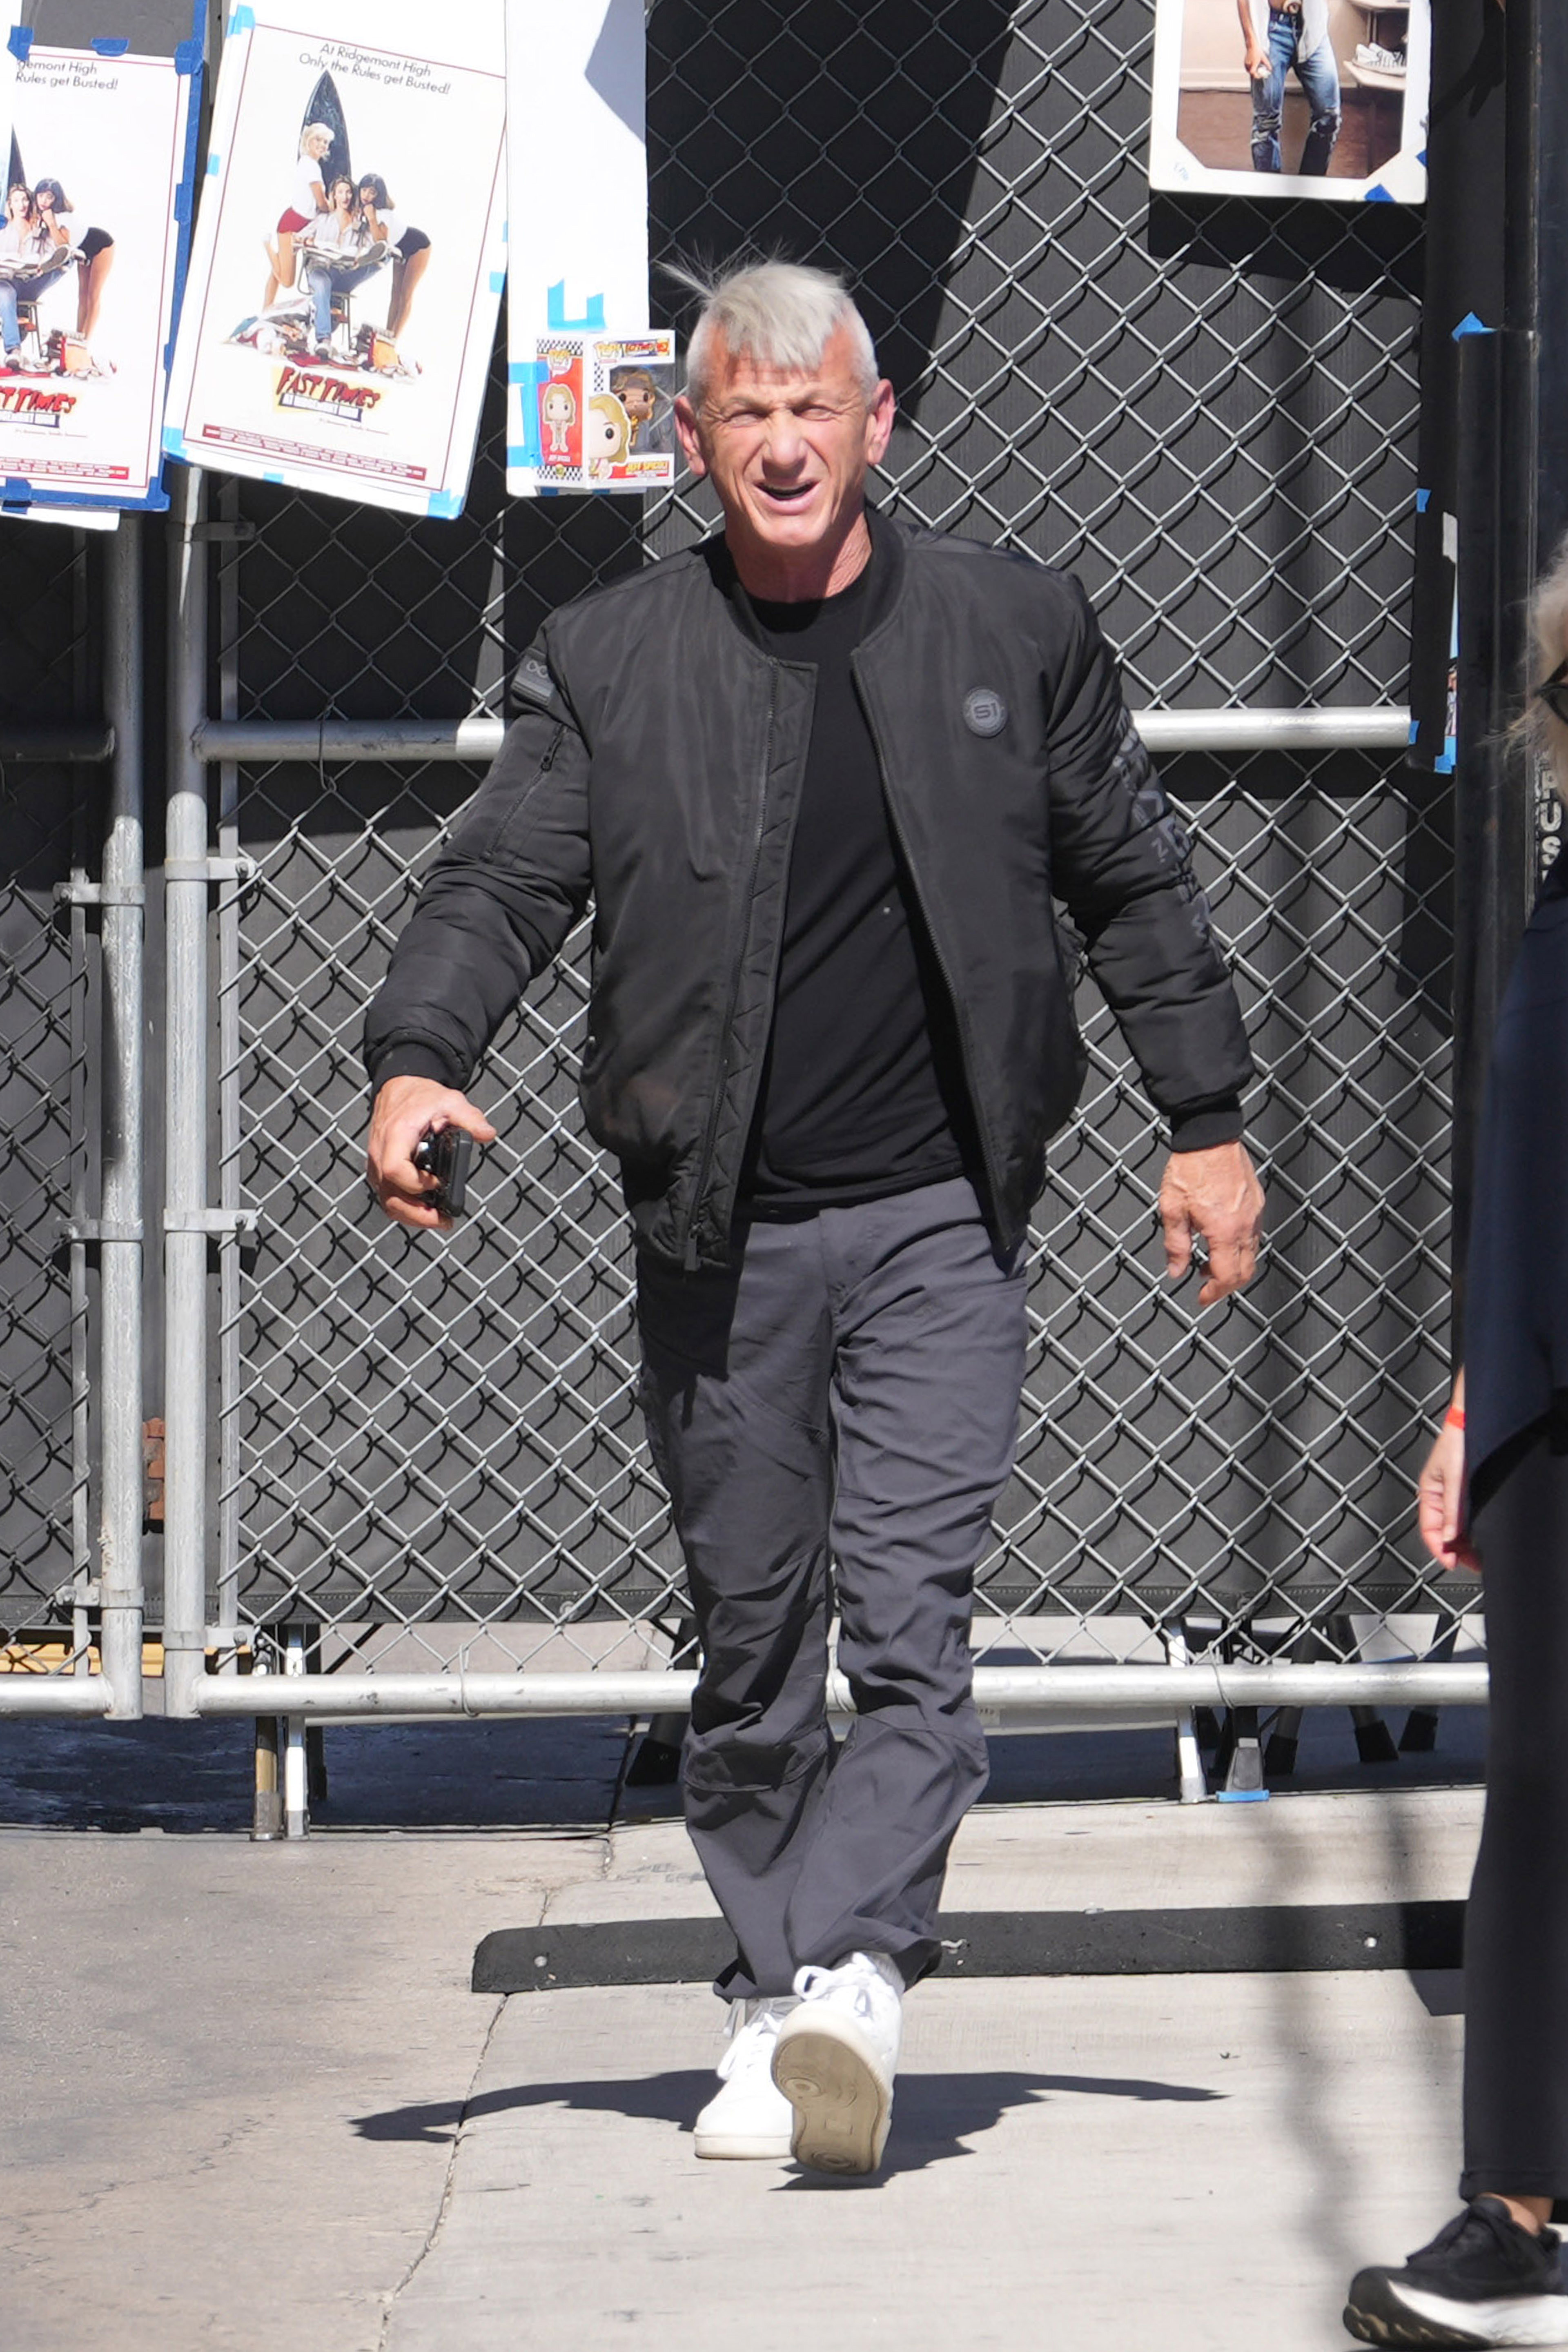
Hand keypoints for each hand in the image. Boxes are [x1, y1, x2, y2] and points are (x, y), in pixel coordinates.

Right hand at [366, 1075, 494, 1230]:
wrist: (400, 1089)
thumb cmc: (421, 1097)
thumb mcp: (450, 1101)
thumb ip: (469, 1118)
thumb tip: (487, 1133)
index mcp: (396, 1136)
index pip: (395, 1169)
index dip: (416, 1183)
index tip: (438, 1184)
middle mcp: (380, 1153)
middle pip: (390, 1195)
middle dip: (416, 1214)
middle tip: (443, 1220)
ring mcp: (377, 1165)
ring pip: (387, 1201)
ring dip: (412, 1216)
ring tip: (438, 1220)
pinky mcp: (380, 1171)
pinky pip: (388, 1197)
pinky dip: (406, 1209)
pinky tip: (427, 1211)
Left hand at [1158, 1139, 1264, 1307]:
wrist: (1210, 1135)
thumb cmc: (1191, 1167)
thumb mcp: (1172, 1209)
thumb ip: (1175, 1245)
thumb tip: (1176, 1270)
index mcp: (1225, 1230)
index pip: (1227, 1277)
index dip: (1214, 1293)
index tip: (1202, 1297)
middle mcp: (1245, 1225)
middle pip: (1245, 1271)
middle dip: (1226, 1286)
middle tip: (1206, 1286)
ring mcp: (1254, 1214)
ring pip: (1251, 1254)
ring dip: (1232, 1266)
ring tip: (1208, 1261)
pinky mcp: (1256, 1203)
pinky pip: (1253, 1235)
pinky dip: (1239, 1247)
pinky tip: (1220, 1240)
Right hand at [1246, 47, 1269, 77]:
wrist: (1251, 46)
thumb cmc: (1258, 52)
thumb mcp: (1263, 58)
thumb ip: (1267, 64)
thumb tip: (1270, 69)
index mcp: (1253, 64)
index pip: (1253, 73)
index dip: (1257, 76)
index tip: (1261, 76)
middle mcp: (1249, 65)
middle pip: (1252, 73)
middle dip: (1256, 74)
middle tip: (1260, 72)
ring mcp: (1246, 64)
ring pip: (1249, 71)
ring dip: (1253, 72)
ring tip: (1257, 69)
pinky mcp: (1244, 63)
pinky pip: (1248, 69)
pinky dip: (1251, 69)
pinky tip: (1254, 66)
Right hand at [1416, 1386, 1476, 1569]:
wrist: (1471, 1422)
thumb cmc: (1456, 1443)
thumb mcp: (1454, 1480)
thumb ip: (1452, 1510)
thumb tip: (1449, 1538)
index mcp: (1428, 1494)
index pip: (1429, 1530)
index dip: (1439, 1549)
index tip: (1452, 1563)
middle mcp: (1439, 1497)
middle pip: (1443, 1532)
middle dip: (1454, 1550)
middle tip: (1471, 1563)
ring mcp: (1452, 1496)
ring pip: (1454, 1528)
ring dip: (1463, 1543)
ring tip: (1477, 1556)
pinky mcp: (1464, 1492)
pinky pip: (1463, 1518)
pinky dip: (1469, 1531)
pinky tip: (1478, 1538)